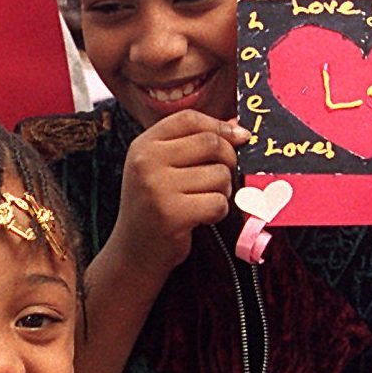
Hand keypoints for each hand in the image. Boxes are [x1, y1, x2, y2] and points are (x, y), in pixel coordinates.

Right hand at [104, 111, 247, 277]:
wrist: (133, 253)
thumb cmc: (154, 207)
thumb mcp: (162, 169)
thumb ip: (193, 145)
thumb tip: (237, 127)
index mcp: (143, 145)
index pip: (189, 119)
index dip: (219, 125)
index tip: (239, 137)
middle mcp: (146, 161)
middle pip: (211, 143)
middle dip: (228, 160)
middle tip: (221, 179)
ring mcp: (157, 188)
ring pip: (220, 174)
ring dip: (223, 191)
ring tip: (204, 201)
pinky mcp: (172, 214)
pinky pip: (218, 202)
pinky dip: (219, 212)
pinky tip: (203, 218)